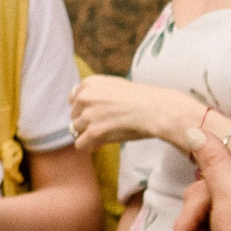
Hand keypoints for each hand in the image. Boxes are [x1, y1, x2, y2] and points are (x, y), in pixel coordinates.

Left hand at [69, 76, 201, 154]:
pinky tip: (100, 144)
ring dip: (89, 134)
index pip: (73, 99)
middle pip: (73, 116)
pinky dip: (89, 147)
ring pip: (76, 131)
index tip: (96, 114)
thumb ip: (96, 95)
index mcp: (89, 83)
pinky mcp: (94, 131)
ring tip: (107, 133)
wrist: (156, 109)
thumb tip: (82, 115)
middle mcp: (85, 97)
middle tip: (105, 126)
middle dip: (86, 122)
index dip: (83, 109)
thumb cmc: (142, 99)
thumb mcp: (115, 87)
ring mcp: (88, 114)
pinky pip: (80, 145)